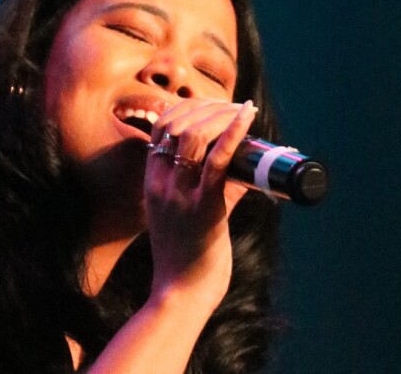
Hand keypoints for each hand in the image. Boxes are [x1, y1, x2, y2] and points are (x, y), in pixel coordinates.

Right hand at [144, 99, 256, 309]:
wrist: (181, 294)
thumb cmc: (188, 258)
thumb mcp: (187, 216)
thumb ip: (212, 190)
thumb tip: (246, 171)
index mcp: (153, 183)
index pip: (161, 129)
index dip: (187, 108)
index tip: (213, 107)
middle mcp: (161, 183)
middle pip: (177, 125)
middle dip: (207, 108)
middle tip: (233, 108)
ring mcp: (179, 194)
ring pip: (195, 136)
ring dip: (221, 116)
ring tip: (241, 112)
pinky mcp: (203, 208)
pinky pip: (217, 161)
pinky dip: (234, 133)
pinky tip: (247, 116)